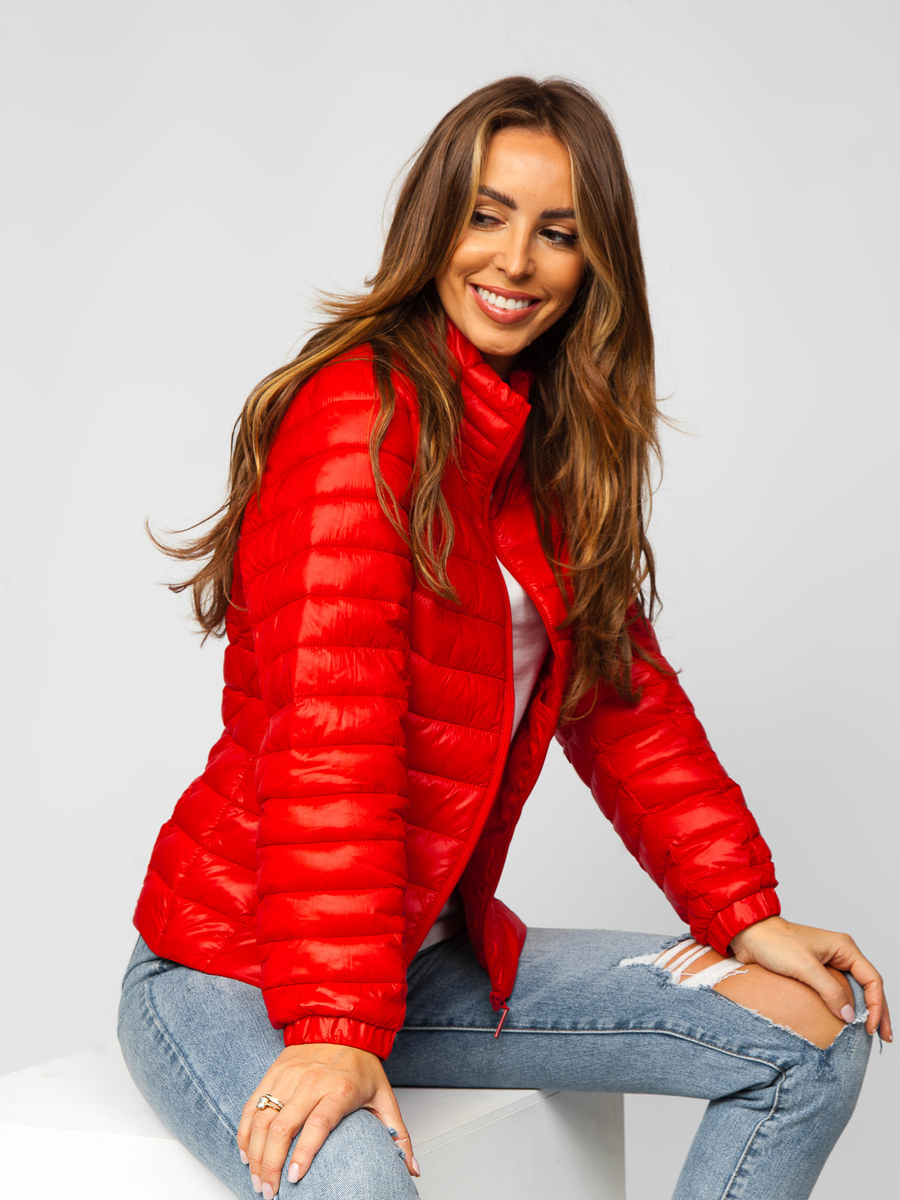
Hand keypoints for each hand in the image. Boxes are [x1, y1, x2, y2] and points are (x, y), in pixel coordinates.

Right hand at [236, 1042, 418, 1197]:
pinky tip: (245, 1154)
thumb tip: (411, 1169)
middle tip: (270, 1192)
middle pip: (283, 1127)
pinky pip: (251, 1105)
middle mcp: (311, 1081)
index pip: (318, 1123)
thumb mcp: (385, 1097)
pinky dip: (245, 1132)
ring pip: (262, 1118)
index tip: (295, 1179)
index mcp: (340, 1089)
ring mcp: (289, 1076)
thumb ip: (399, 1136)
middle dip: (271, 1165)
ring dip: (255, 1154)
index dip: (304, 1152)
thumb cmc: (362, 1065)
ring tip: (257, 1180)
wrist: (341, 1023)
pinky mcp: (274, 1072)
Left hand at [729, 915, 891, 1041]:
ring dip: (863, 1011)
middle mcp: (839, 954)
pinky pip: (836, 992)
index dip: (877, 1006)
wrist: (747, 935)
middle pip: (868, 986)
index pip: (872, 979)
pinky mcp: (813, 972)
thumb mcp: (804, 967)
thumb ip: (829, 991)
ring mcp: (827, 963)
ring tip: (870, 1033)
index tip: (871, 1028)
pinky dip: (845, 1007)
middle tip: (883, 1037)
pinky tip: (846, 1022)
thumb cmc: (773, 943)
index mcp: (844, 948)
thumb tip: (849, 1016)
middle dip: (878, 1011)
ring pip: (854, 990)